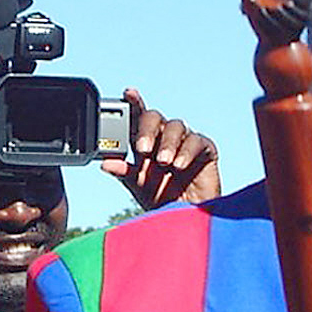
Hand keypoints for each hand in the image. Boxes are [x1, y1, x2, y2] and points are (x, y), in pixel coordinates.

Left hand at [101, 86, 221, 208]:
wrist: (187, 218)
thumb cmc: (162, 200)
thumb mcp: (138, 187)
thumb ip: (124, 172)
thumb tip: (105, 163)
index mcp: (146, 142)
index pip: (137, 117)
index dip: (134, 103)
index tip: (128, 93)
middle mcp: (164, 137)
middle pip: (154, 118)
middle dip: (147, 130)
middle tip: (143, 149)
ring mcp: (185, 142)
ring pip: (175, 126)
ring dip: (168, 143)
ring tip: (164, 162)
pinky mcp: (205, 149)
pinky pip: (196, 140)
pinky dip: (186, 151)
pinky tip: (179, 165)